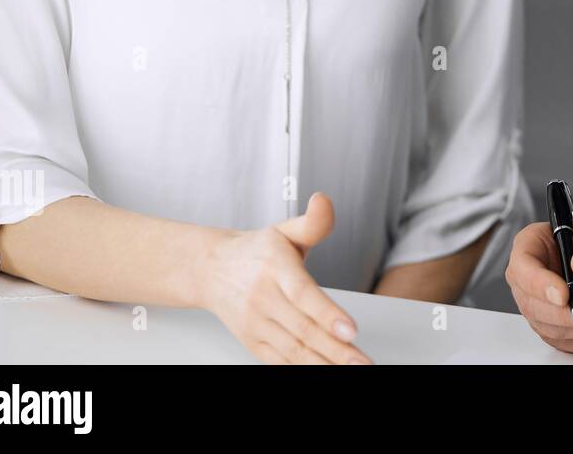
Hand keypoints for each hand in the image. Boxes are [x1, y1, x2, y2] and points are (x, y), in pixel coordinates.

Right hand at [199, 192, 372, 363]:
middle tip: (362, 361)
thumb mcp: (285, 230)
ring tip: (351, 369)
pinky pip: (277, 360)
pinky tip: (324, 370)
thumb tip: (324, 201)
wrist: (210, 269)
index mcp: (274, 268)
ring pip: (292, 349)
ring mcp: (255, 322)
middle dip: (336, 349)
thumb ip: (313, 222)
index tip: (351, 330)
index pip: (303, 294)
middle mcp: (262, 297)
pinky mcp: (251, 340)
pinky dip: (300, 369)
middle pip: (303, 328)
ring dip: (323, 363)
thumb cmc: (255, 251)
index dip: (328, 314)